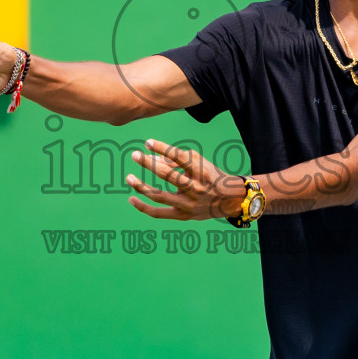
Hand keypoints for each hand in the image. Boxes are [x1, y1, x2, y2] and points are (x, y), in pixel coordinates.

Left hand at [126, 138, 245, 220]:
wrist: (229, 200)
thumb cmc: (210, 176)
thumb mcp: (199, 164)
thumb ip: (176, 161)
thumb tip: (152, 159)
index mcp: (202, 171)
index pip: (180, 157)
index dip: (163, 149)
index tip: (148, 142)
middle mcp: (196, 188)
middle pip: (168, 176)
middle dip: (149, 164)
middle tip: (134, 155)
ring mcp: (189, 204)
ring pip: (160, 196)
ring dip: (142, 187)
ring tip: (128, 178)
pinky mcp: (183, 216)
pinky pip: (159, 213)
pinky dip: (143, 207)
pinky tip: (132, 199)